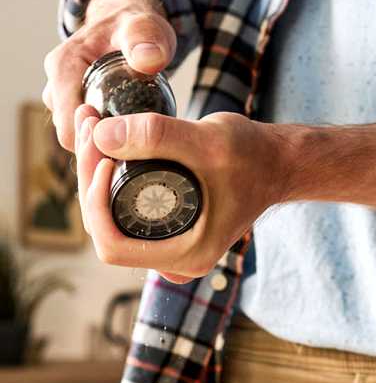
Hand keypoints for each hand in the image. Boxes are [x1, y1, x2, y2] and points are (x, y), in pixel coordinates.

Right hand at [43, 0, 175, 150]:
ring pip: (78, 139)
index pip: (69, 124)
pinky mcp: (74, 110)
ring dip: (104, 148)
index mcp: (63, 66)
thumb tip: (148, 59)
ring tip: (139, 145)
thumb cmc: (134, 25)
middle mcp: (56, 86)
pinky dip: (106, 144)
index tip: (131, 144)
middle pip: (72, 136)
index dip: (97, 141)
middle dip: (102, 148)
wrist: (126, 24)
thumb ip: (147, 38)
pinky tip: (132, 144)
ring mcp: (63, 101)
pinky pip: (85, 136)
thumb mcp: (146, 27)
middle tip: (141, 149)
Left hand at [74, 108, 285, 282]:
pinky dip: (110, 177)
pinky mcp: (167, 227)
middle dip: (89, 176)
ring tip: (92, 123)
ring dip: (95, 172)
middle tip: (90, 123)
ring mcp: (170, 245)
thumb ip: (157, 135)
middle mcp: (175, 259)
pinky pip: (124, 210)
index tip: (104, 155)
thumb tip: (100, 134)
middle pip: (105, 229)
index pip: (112, 244)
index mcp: (186, 254)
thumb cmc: (254, 157)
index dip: (95, 202)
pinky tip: (106, 140)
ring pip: (111, 218)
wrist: (279, 163)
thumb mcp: (208, 141)